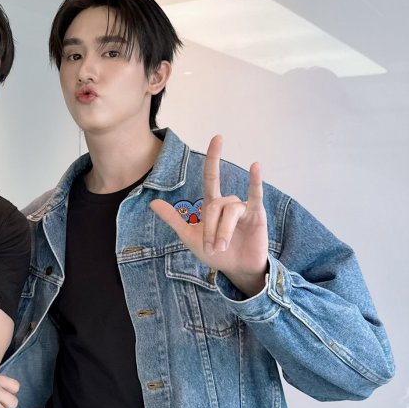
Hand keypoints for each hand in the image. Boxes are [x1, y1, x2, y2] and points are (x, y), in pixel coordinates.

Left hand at [150, 135, 267, 296]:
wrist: (235, 270)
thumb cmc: (215, 253)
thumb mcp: (190, 237)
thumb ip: (173, 219)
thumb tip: (152, 202)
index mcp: (212, 205)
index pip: (212, 177)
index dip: (213, 157)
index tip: (217, 137)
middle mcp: (228, 203)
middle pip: (215, 204)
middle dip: (211, 227)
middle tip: (211, 248)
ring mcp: (243, 207)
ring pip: (229, 210)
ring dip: (223, 231)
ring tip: (221, 248)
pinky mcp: (256, 214)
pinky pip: (255, 195)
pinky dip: (255, 181)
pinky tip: (256, 167)